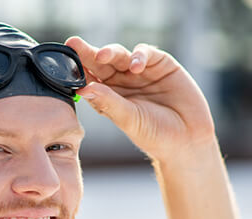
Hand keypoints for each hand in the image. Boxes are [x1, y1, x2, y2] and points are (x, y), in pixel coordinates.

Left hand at [66, 37, 216, 162]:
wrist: (187, 139)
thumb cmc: (154, 135)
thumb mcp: (128, 119)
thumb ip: (108, 102)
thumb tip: (84, 89)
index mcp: (108, 96)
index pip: (89, 78)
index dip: (77, 69)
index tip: (64, 61)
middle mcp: (121, 82)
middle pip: (101, 63)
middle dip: (88, 53)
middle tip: (75, 44)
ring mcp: (140, 72)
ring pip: (120, 55)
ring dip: (111, 53)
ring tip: (105, 56)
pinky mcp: (161, 64)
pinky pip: (145, 53)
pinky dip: (139, 56)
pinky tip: (136, 65)